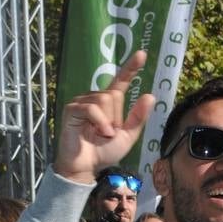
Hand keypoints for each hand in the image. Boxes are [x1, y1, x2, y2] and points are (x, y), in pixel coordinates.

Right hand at [55, 51, 154, 184]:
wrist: (86, 167)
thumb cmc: (104, 152)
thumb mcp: (128, 136)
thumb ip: (138, 117)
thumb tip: (150, 95)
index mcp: (109, 103)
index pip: (121, 81)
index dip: (130, 68)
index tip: (141, 54)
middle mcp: (95, 98)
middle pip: (114, 94)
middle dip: (116, 117)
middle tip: (107, 133)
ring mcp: (82, 102)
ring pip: (104, 100)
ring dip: (107, 121)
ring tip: (100, 134)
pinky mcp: (72, 108)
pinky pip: (91, 108)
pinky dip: (99, 122)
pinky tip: (97, 132)